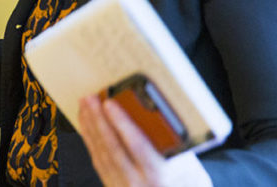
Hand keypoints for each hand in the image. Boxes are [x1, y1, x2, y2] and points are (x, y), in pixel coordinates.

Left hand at [77, 95, 211, 186]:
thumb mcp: (191, 171)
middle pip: (112, 147)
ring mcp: (120, 185)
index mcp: (157, 176)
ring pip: (101, 153)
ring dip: (90, 126)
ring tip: (85, 105)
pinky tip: (86, 126)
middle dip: (98, 119)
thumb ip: (178, 148)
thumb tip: (164, 119)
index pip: (137, 146)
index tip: (110, 104)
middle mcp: (136, 181)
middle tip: (91, 98)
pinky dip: (90, 140)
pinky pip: (97, 160)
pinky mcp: (112, 185)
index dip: (121, 123)